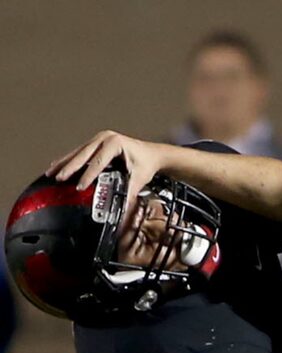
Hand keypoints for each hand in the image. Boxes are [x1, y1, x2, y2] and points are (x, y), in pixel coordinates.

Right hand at [46, 130, 162, 215]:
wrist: (153, 154)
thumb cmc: (146, 163)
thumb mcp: (139, 178)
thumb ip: (129, 192)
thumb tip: (123, 208)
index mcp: (115, 143)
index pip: (98, 162)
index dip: (88, 175)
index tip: (79, 186)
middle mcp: (105, 138)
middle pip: (83, 155)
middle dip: (69, 167)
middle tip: (57, 178)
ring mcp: (99, 139)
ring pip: (78, 152)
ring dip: (64, 162)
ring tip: (50, 172)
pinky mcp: (96, 143)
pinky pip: (79, 152)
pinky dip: (68, 160)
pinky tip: (57, 166)